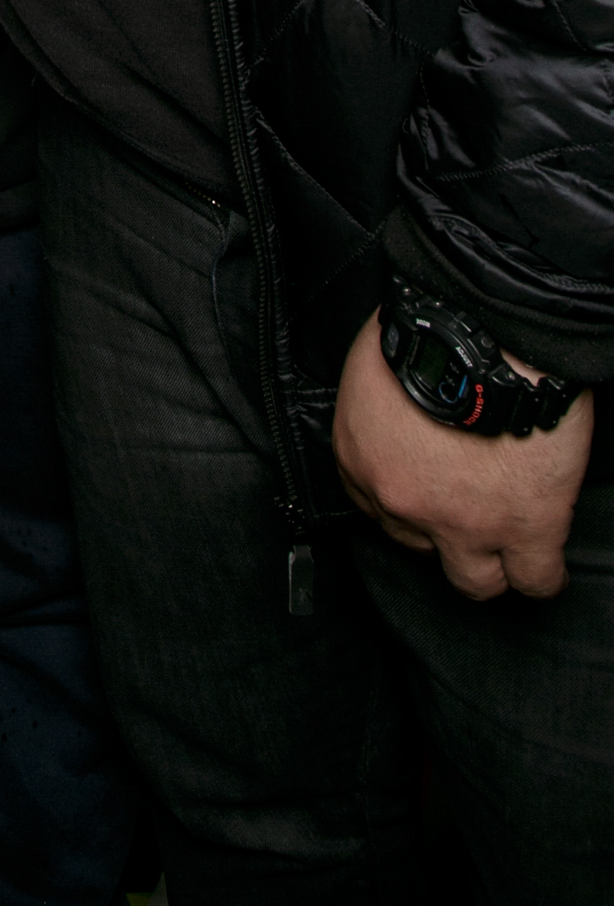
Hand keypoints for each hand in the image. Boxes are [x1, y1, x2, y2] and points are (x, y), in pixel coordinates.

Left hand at [333, 310, 592, 600]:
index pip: (376, 503)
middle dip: (442, 534)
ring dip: (490, 564)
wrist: (484, 333)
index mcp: (361, 453)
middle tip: (465, 510)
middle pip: (418, 546)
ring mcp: (462, 522)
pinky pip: (535, 579)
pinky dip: (541, 572)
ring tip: (506, 546)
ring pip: (475, 581)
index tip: (428, 486)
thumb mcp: (378, 357)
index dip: (408, 497)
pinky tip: (543, 558)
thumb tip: (404, 402)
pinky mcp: (523, 526)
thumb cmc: (429, 324)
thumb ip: (382, 397)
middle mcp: (401, 499)